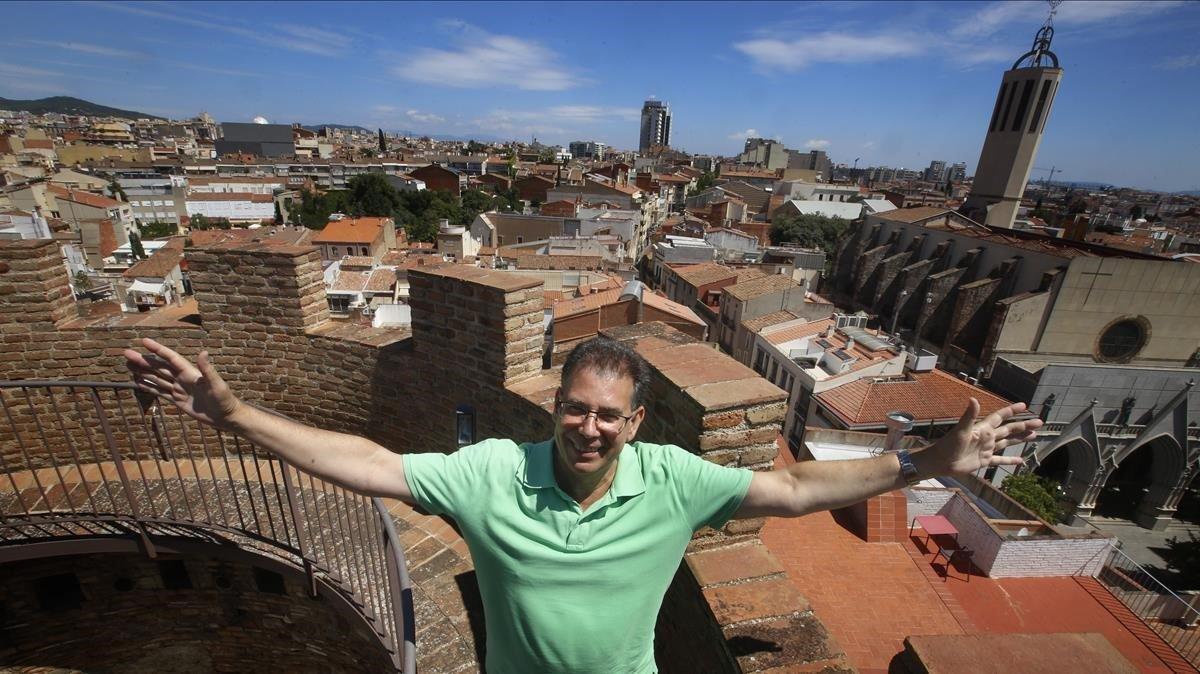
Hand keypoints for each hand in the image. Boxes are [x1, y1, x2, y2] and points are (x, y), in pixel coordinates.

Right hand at [124, 337, 241, 429]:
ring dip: (143, 372)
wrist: (225, 416)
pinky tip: (139, 382)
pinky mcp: (178, 400)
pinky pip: (160, 392)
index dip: (157, 349)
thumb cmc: (224, 399)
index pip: (170, 357)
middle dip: (143, 360)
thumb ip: (208, 369)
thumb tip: (203, 352)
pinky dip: (149, 387)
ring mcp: (179, 389)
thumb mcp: (216, 384)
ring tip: (128, 366)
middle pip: (159, 367)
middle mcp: (182, 379)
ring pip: (157, 378)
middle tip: (126, 354)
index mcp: (190, 372)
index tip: (143, 341)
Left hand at [920, 399, 1041, 475]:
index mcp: (983, 428)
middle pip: (1008, 429)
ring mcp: (986, 449)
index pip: (1000, 417)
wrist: (940, 462)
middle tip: (1039, 422)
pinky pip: (1000, 460)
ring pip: (1007, 442)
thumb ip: (969, 415)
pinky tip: (1021, 461)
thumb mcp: (961, 430)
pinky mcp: (984, 461)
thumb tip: (973, 399)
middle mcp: (986, 437)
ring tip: (1034, 436)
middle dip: (1023, 425)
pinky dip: (1010, 460)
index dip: (1012, 411)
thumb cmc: (948, 445)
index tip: (1024, 406)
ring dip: (1020, 439)